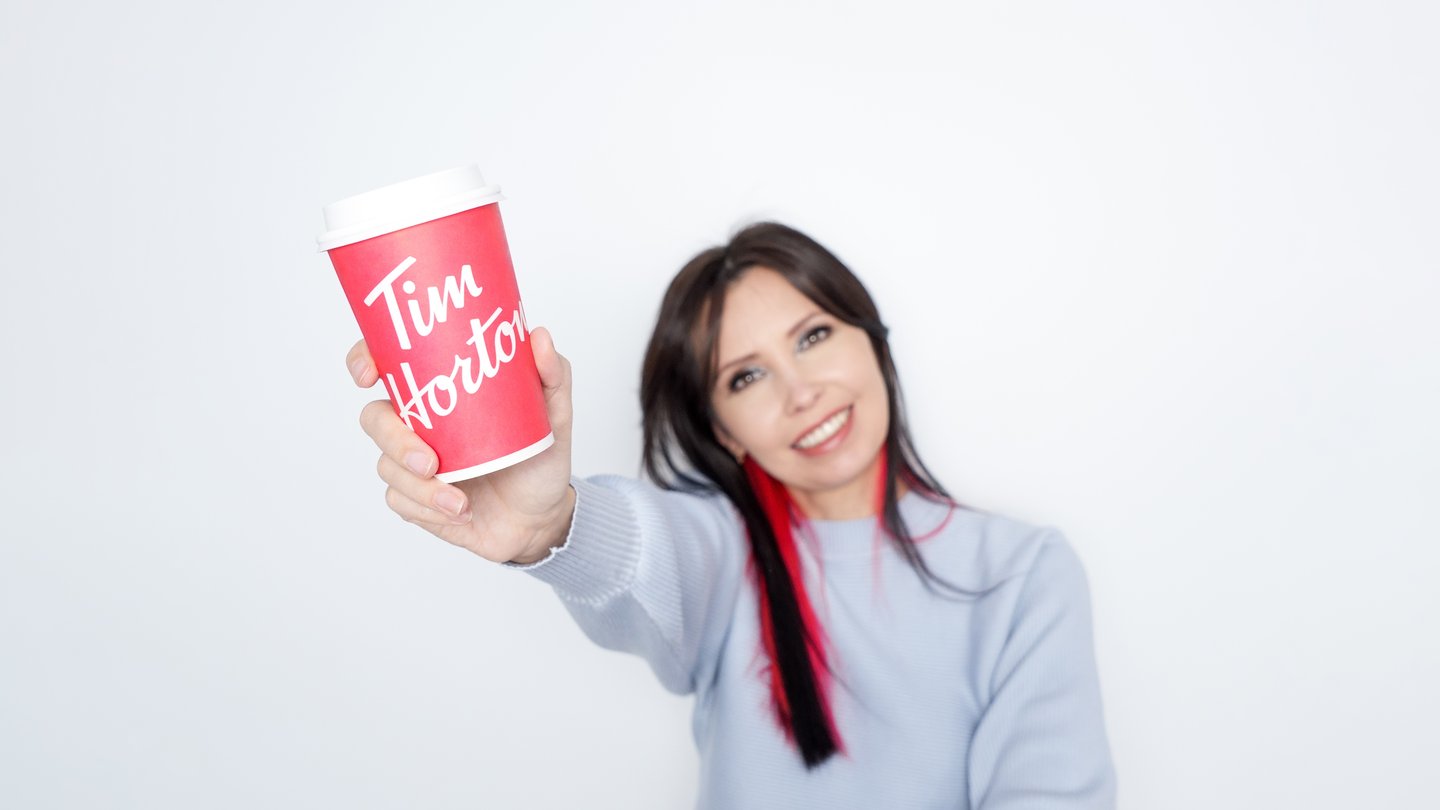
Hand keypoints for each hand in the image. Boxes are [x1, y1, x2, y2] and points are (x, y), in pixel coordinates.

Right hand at [347, 327, 576, 564]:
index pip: (388, 363)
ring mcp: (413, 463)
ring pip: (387, 467)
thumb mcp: (554, 414)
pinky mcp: (416, 500)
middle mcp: (420, 424)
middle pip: (375, 419)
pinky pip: (401, 502)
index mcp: (441, 394)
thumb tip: (538, 336)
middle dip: (395, 441)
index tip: (370, 375)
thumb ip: (553, 375)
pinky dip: (429, 510)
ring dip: (422, 489)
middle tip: (430, 462)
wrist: (542, 517)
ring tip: (460, 501)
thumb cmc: (540, 458)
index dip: (364, 360)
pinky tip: (459, 512)